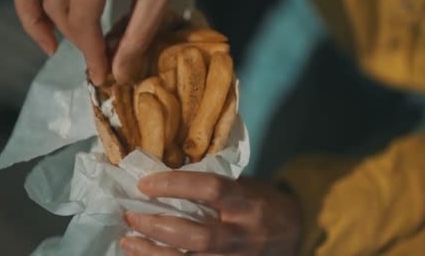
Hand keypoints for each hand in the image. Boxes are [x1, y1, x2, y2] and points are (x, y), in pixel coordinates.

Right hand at [10, 0, 211, 84]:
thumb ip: (139, 32)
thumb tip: (120, 73)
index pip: (80, 16)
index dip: (91, 52)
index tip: (104, 76)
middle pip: (54, 3)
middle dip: (75, 39)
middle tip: (99, 60)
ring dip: (39, 18)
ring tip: (55, 45)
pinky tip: (53, 13)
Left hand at [122, 172, 301, 254]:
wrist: (297, 235)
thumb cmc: (264, 204)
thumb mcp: (246, 186)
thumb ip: (215, 184)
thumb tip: (167, 176)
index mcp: (247, 202)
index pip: (210, 189)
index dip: (175, 184)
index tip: (145, 183)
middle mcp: (242, 235)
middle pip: (196, 236)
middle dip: (157, 227)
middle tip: (130, 215)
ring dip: (153, 254)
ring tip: (128, 241)